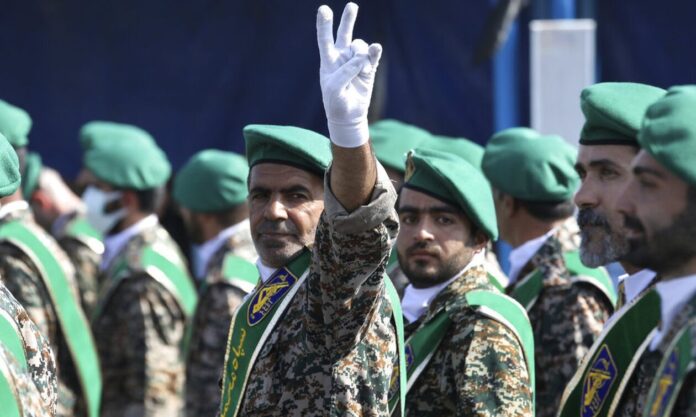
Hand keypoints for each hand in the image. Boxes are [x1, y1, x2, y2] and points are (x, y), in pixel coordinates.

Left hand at [317, 3, 381, 147]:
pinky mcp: (369, 68)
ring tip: (360, 71)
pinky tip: (376, 49)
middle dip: (348, 19)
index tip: (323, 9)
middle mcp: (342, 57)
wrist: (348, 116)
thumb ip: (346, 70)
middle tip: (352, 6)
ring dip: (361, 56)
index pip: (325, 39)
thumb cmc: (336, 102)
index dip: (324, 25)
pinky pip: (373, 55)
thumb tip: (362, 56)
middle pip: (344, 33)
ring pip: (361, 47)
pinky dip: (374, 52)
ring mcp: (356, 62)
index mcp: (329, 61)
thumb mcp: (335, 87)